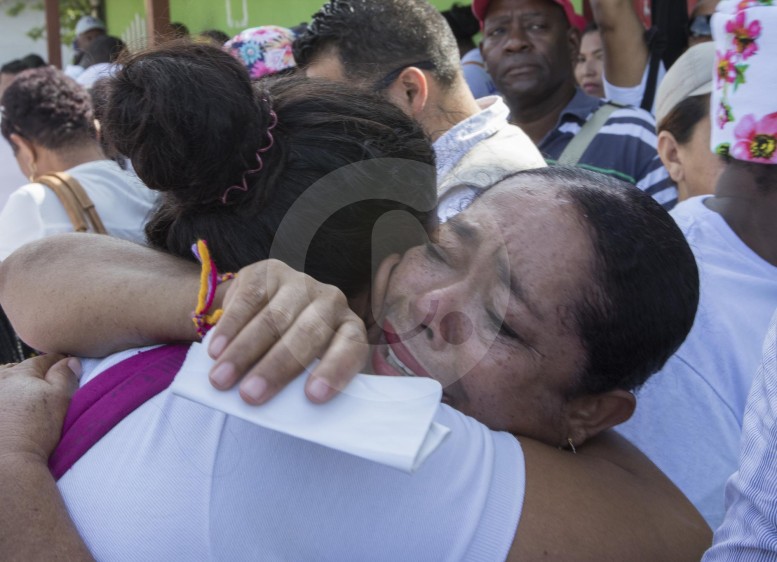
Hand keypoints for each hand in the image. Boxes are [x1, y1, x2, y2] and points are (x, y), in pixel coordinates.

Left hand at [0, 355, 80, 461]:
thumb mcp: (59, 398)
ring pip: (5, 385)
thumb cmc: (35, 429)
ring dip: (14, 389)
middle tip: (46, 386)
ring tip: (25, 401)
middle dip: (33, 376)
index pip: (44, 360)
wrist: (6, 463)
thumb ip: (65, 375)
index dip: (60, 363)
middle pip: (19, 371)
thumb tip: (70, 360)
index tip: (69, 366)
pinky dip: (5, 403)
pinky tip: (10, 413)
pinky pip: (1, 401)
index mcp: (18, 372)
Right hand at [206, 259, 368, 404]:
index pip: (351, 348)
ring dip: (244, 353)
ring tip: (221, 380)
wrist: (265, 312)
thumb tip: (283, 410)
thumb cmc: (291, 353)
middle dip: (275, 367)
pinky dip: (230, 328)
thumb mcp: (304, 368)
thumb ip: (301, 384)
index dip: (334, 371)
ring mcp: (300, 282)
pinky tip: (216, 351)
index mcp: (349, 329)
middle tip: (250, 395)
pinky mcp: (269, 272)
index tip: (313, 397)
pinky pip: (248, 299)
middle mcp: (331, 301)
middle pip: (307, 334)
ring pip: (273, 319)